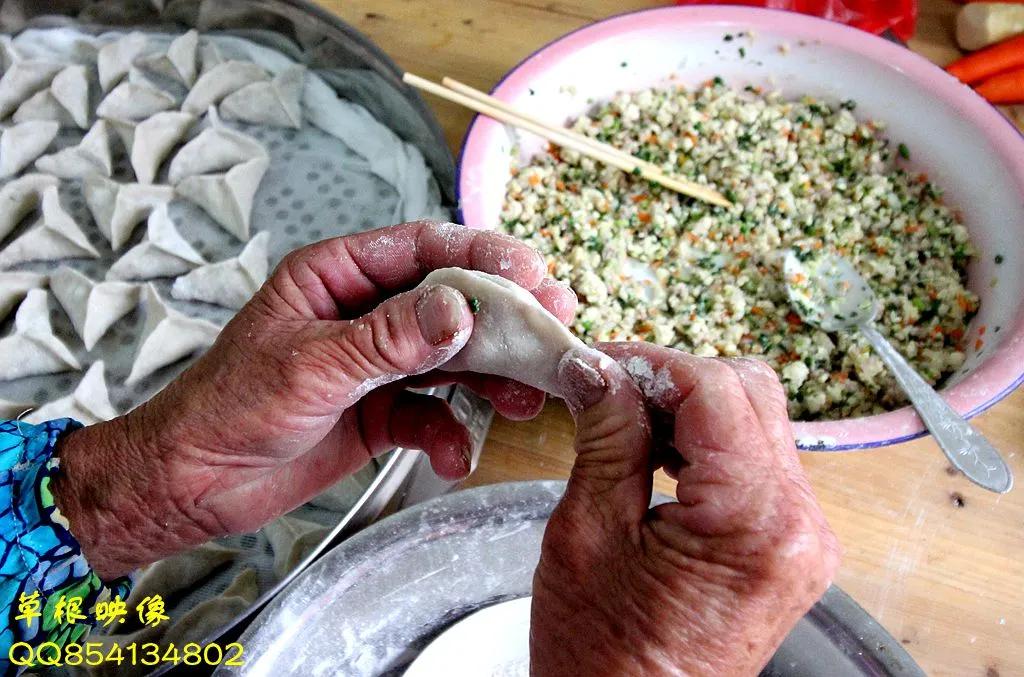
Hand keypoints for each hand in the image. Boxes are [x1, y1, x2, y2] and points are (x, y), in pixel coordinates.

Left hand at [52, 220, 576, 577]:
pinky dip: (449, 433)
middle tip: (555, 327)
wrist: (192, 483)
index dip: (479, 255)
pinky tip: (455, 455)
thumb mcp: (310, 367)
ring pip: (451, 357)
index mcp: (337, 275)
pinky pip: (432, 412)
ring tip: (526, 397)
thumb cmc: (228, 407)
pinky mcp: (381, 409)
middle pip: (449, 302)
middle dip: (502, 318)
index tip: (530, 273)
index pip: (421, 249)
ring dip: (490, 377)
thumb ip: (387, 340)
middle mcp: (364, 311)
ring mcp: (376, 362)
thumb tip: (459, 311)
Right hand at [532, 343, 839, 675]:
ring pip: (756, 420)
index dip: (652, 362)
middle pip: (750, 393)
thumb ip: (606, 437)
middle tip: (607, 387)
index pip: (717, 388)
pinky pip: (756, 463)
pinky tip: (656, 453)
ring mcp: (801, 537)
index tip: (600, 360)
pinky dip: (706, 444)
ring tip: (623, 421)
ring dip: (689, 409)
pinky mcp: (786, 545)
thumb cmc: (604, 658)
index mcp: (755, 521)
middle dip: (673, 380)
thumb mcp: (587, 535)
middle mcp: (799, 526)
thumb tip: (600, 370)